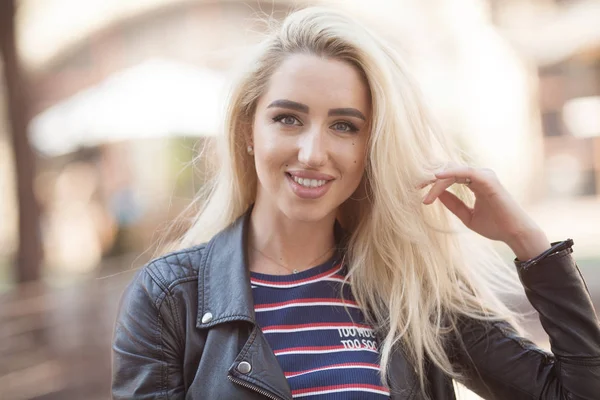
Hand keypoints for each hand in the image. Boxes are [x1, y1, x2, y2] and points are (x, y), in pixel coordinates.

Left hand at [420, 165, 550, 259]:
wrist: (514, 234)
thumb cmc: (494, 226)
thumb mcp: (466, 216)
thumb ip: (453, 204)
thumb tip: (436, 194)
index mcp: (475, 182)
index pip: (449, 175)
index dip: (432, 181)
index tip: (416, 190)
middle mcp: (479, 175)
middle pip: (448, 170)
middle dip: (430, 176)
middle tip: (413, 186)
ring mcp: (484, 175)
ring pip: (453, 170)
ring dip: (436, 180)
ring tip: (423, 190)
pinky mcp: (488, 180)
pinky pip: (466, 171)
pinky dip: (450, 173)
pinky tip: (436, 178)